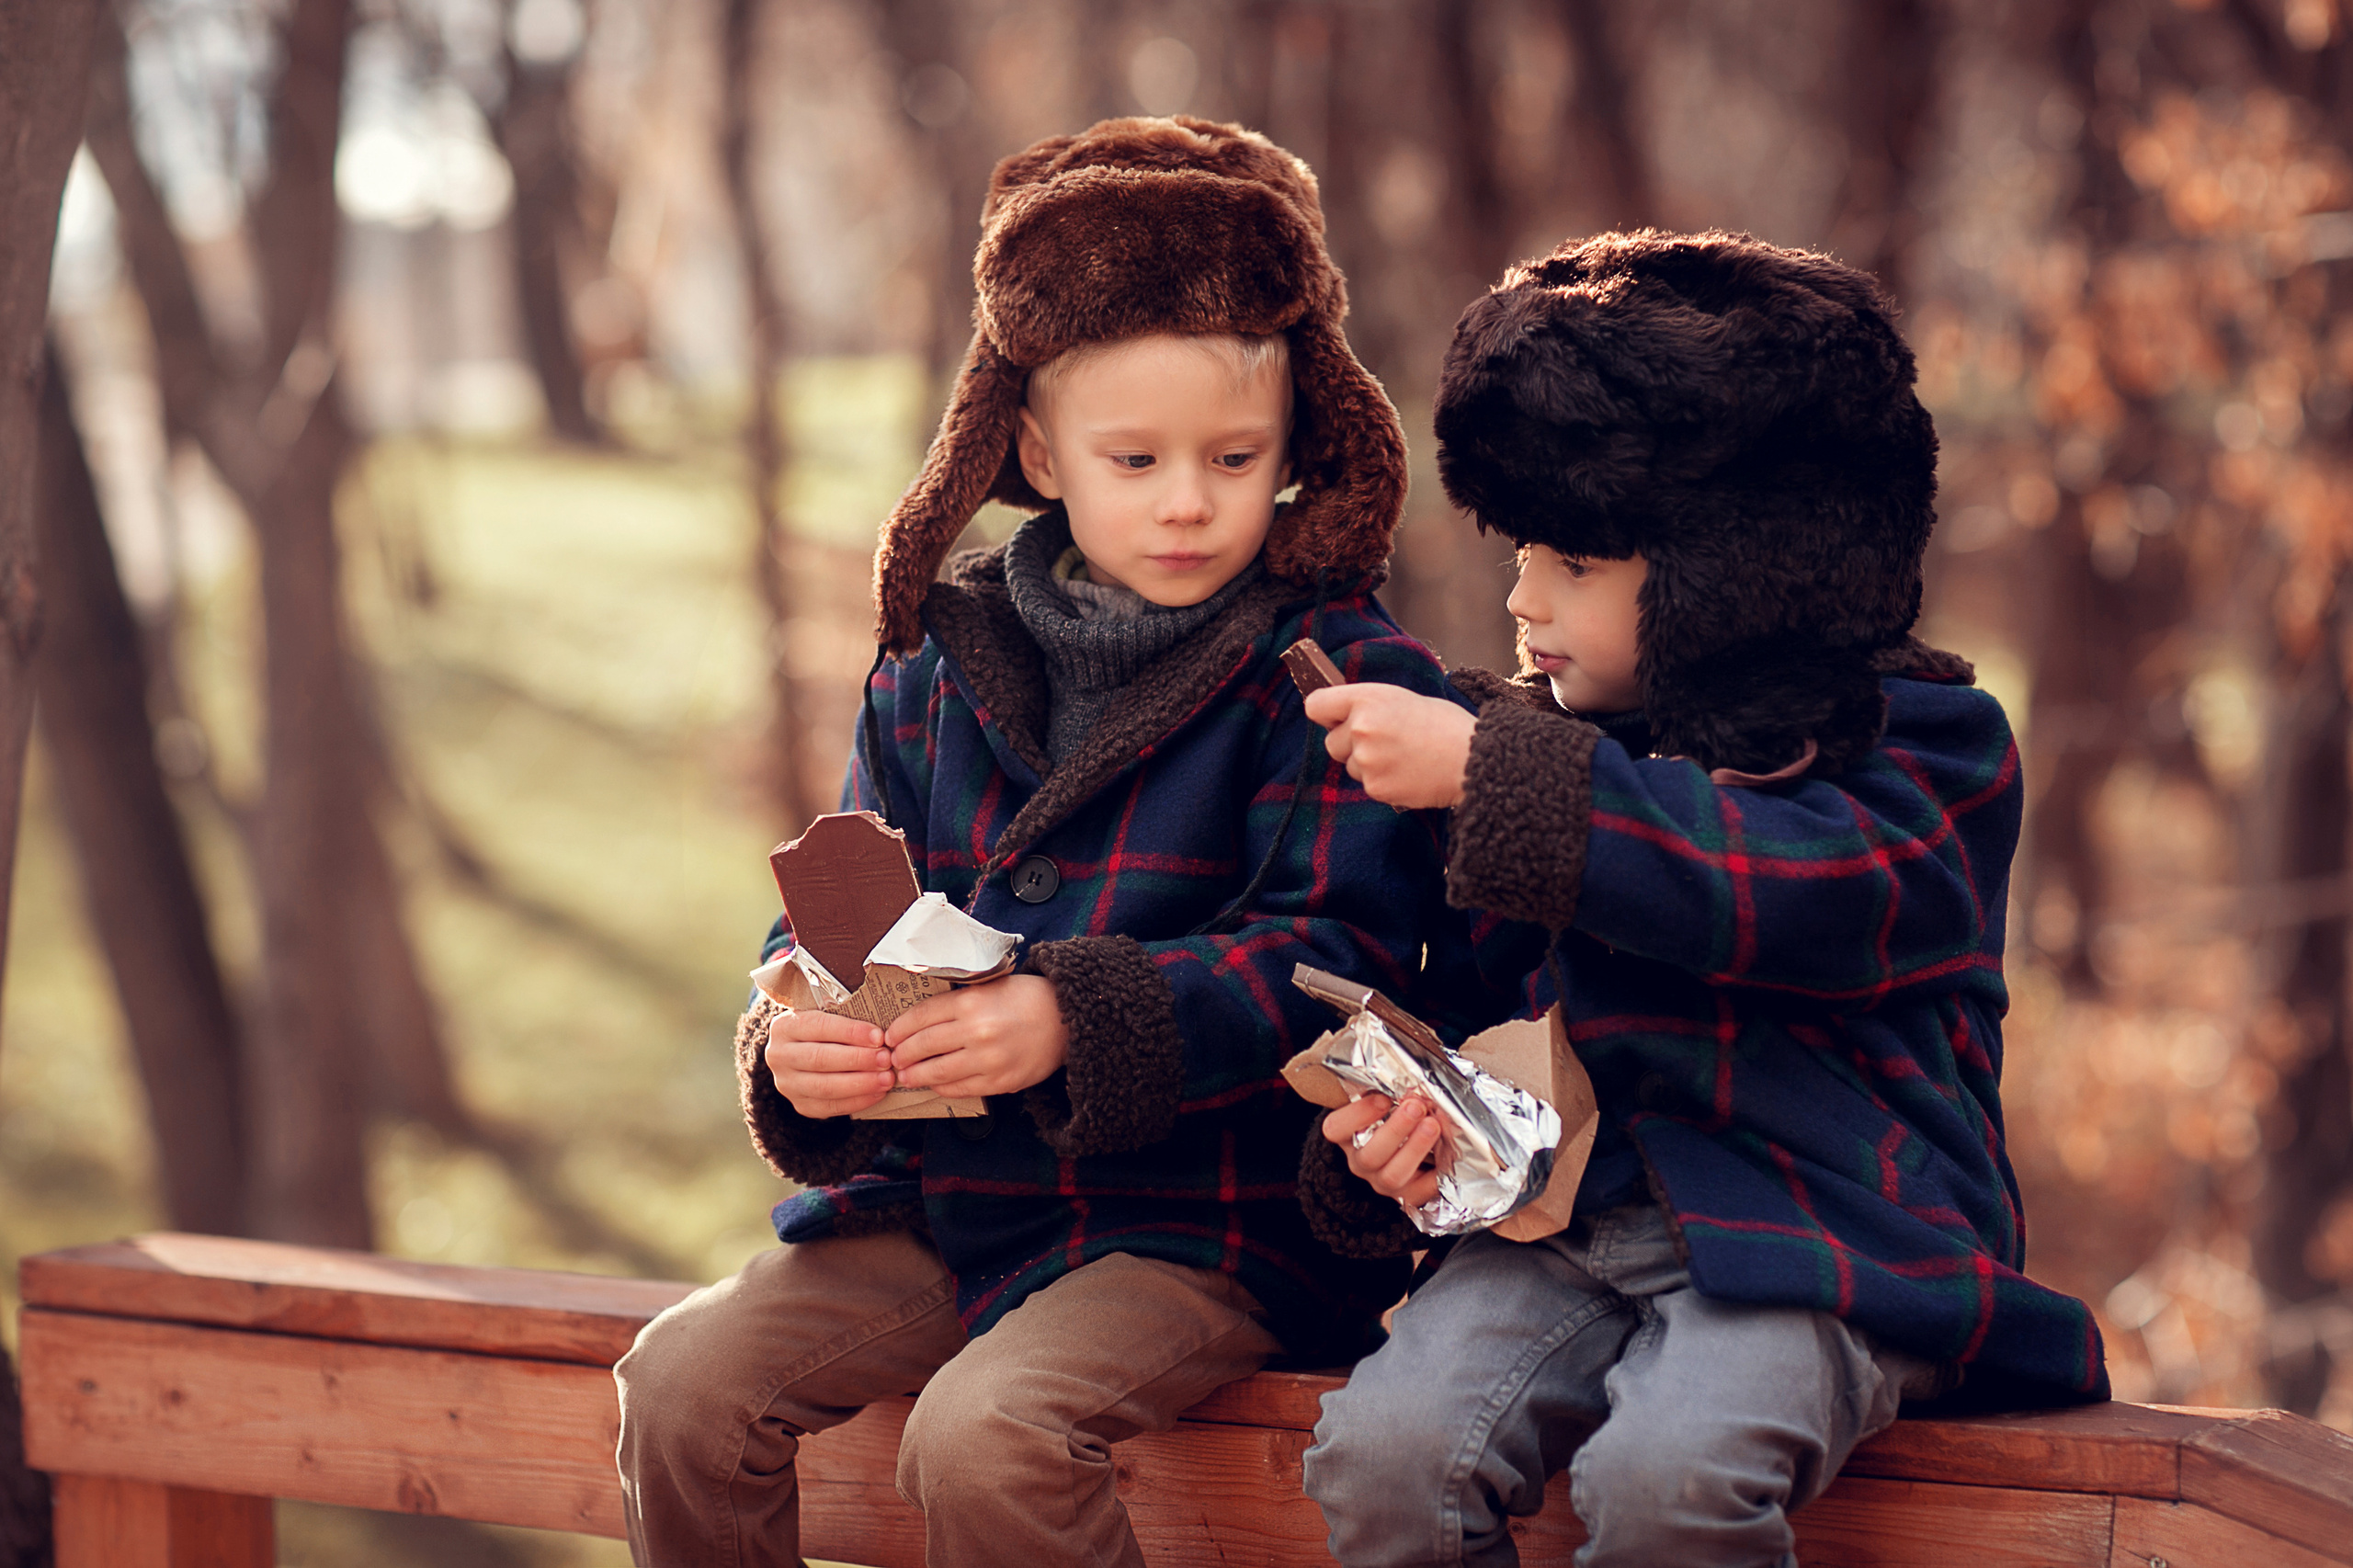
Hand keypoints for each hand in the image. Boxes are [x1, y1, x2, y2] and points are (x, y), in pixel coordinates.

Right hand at [766, 1008, 896, 1117]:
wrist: (804, 1053)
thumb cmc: (825, 1030)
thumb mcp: (827, 1015)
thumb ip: (846, 1018)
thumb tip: (880, 1034)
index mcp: (785, 1026)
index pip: (818, 1027)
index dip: (850, 1032)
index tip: (879, 1036)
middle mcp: (779, 1055)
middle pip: (820, 1059)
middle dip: (858, 1060)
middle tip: (886, 1059)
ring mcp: (786, 1084)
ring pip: (824, 1087)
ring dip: (860, 1083)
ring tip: (886, 1078)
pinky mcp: (800, 1105)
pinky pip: (830, 1107)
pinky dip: (857, 1101)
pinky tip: (878, 1093)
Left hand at [886, 974, 1069, 1098]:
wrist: (1066, 1020)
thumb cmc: (1025, 999)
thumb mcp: (988, 987)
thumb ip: (956, 1003)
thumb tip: (918, 1022)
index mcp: (971, 1002)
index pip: (920, 1017)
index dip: (899, 1028)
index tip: (890, 1035)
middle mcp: (977, 1031)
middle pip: (922, 1046)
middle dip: (901, 1054)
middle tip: (893, 1058)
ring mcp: (988, 1060)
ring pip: (936, 1072)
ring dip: (914, 1075)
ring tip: (906, 1075)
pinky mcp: (999, 1082)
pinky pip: (959, 1089)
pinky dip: (941, 1087)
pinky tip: (934, 1083)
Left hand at [1303, 684, 1475, 808]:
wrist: (1473, 759)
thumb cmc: (1446, 725)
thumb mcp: (1404, 699)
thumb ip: (1370, 706)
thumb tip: (1344, 716)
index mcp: (1368, 699)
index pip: (1316, 705)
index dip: (1327, 713)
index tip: (1335, 718)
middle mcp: (1361, 728)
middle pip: (1331, 742)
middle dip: (1351, 744)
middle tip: (1386, 741)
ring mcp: (1366, 761)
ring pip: (1350, 766)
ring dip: (1368, 764)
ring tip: (1404, 757)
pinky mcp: (1376, 787)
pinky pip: (1368, 785)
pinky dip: (1384, 782)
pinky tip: (1409, 773)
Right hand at [1321, 1093, 1443, 1209]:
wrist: (1395, 1157)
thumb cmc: (1388, 1121)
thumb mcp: (1379, 1104)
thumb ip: (1389, 1093)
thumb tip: (1414, 1084)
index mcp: (1347, 1137)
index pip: (1336, 1128)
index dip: (1358, 1113)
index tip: (1383, 1098)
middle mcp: (1361, 1162)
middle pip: (1370, 1154)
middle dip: (1396, 1129)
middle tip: (1416, 1106)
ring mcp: (1383, 1182)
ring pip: (1393, 1175)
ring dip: (1415, 1148)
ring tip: (1433, 1125)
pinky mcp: (1409, 1195)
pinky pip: (1423, 1191)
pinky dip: (1439, 1172)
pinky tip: (1450, 1151)